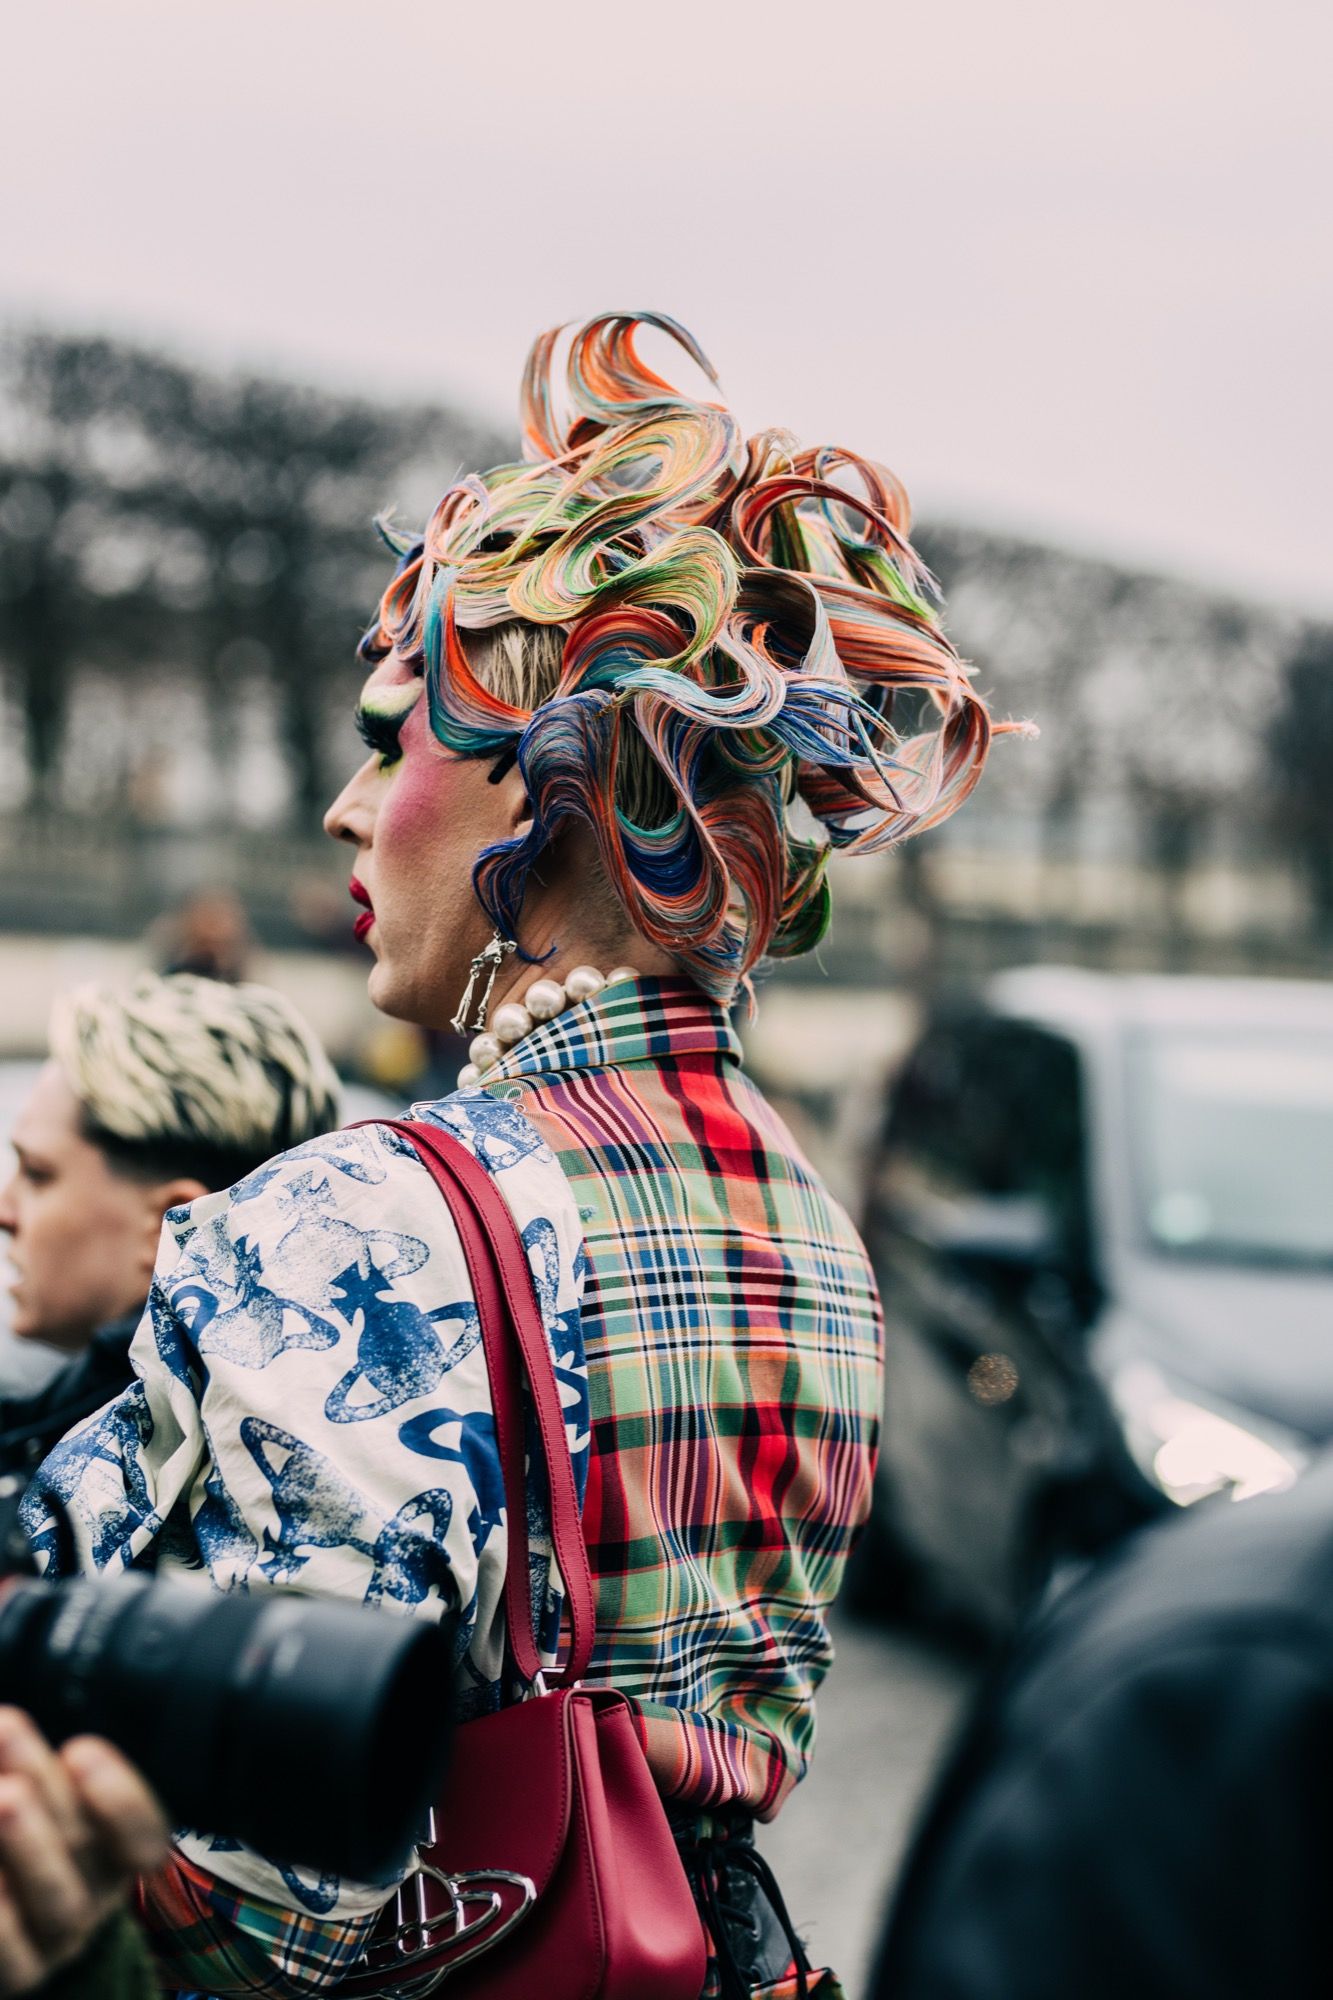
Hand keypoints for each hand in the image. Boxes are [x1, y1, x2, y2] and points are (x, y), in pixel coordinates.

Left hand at [0, 1709, 167, 1994]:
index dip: (120, 1795)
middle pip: (84, 1845)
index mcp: (115, 1850)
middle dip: (47, 1790)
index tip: (79, 1749)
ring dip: (27, 1845)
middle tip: (8, 1737)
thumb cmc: (31, 1847)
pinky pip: (10, 1950)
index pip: (144, 1831)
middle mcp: (95, 1894)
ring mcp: (57, 1941)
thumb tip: (5, 1726)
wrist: (14, 1933)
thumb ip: (34, 1772)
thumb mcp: (48, 1808)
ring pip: (58, 1897)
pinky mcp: (19, 1976)